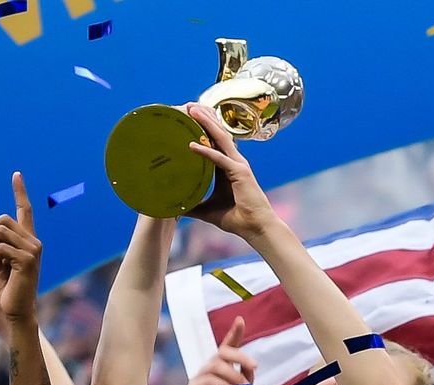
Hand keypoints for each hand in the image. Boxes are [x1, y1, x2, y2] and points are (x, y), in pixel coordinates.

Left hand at [0, 172, 41, 323]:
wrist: (15, 311)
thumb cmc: (7, 290)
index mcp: (27, 240)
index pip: (25, 211)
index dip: (20, 192)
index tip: (16, 174)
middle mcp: (34, 242)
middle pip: (1, 220)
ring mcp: (33, 250)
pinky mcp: (28, 259)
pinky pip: (0, 247)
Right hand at [182, 316, 257, 384]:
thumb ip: (247, 376)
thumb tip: (252, 365)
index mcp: (222, 367)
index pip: (227, 346)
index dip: (234, 333)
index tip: (241, 320)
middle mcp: (209, 369)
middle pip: (222, 352)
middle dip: (240, 356)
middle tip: (256, 366)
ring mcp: (199, 378)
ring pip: (215, 365)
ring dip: (233, 374)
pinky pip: (206, 380)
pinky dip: (220, 384)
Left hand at [183, 103, 279, 238]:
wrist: (255, 228)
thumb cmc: (236, 219)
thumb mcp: (208, 211)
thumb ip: (195, 205)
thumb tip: (177, 208)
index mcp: (228, 167)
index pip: (214, 142)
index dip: (203, 129)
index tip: (189, 119)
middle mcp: (234, 162)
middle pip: (218, 134)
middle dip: (204, 119)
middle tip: (188, 106)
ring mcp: (238, 165)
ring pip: (220, 139)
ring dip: (206, 124)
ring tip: (192, 112)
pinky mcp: (239, 172)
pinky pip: (219, 159)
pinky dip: (206, 151)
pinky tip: (192, 145)